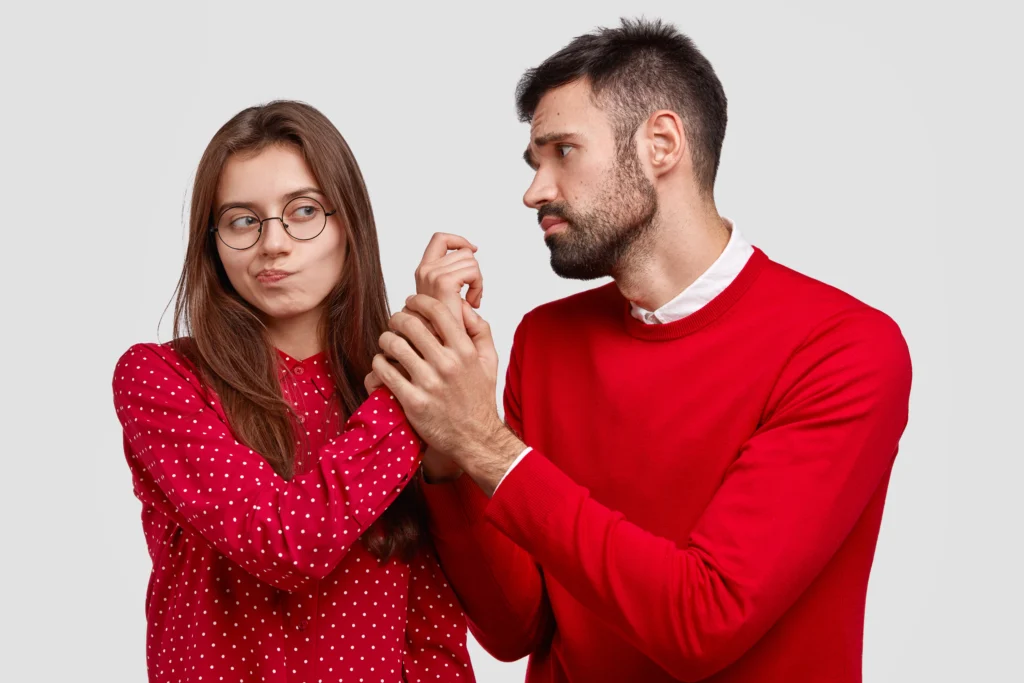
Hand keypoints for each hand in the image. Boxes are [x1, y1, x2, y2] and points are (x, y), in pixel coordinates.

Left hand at [371, 296, 523, 494]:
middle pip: (411, 324)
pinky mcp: (413, 401)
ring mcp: (429, 383)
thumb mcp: (489, 361)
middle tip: (394, 322)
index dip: (419, 300)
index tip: (411, 301)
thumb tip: (462, 306)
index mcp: (465, 351)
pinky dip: (379, 363)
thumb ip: (479, 330)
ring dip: (386, 339)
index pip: (438, 311)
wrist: (476, 438)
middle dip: (397, 318)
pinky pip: (385, 372)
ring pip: (394, 345)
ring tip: (387, 343)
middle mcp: (447, 364)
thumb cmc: (479, 399)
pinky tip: (383, 364)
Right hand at [415, 232, 482, 326]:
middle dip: (474, 270)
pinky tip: (472, 303)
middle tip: (472, 294)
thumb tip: (471, 250)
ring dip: (477, 281)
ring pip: (470, 260)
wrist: (441, 346)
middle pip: (463, 251)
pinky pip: (473, 271)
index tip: (473, 250)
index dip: (459, 240)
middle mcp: (425, 270)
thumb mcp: (446, 294)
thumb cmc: (447, 326)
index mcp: (423, 271)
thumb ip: (452, 272)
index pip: (440, 239)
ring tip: (471, 302)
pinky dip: (479, 286)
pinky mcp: (443, 283)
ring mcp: (432, 275)